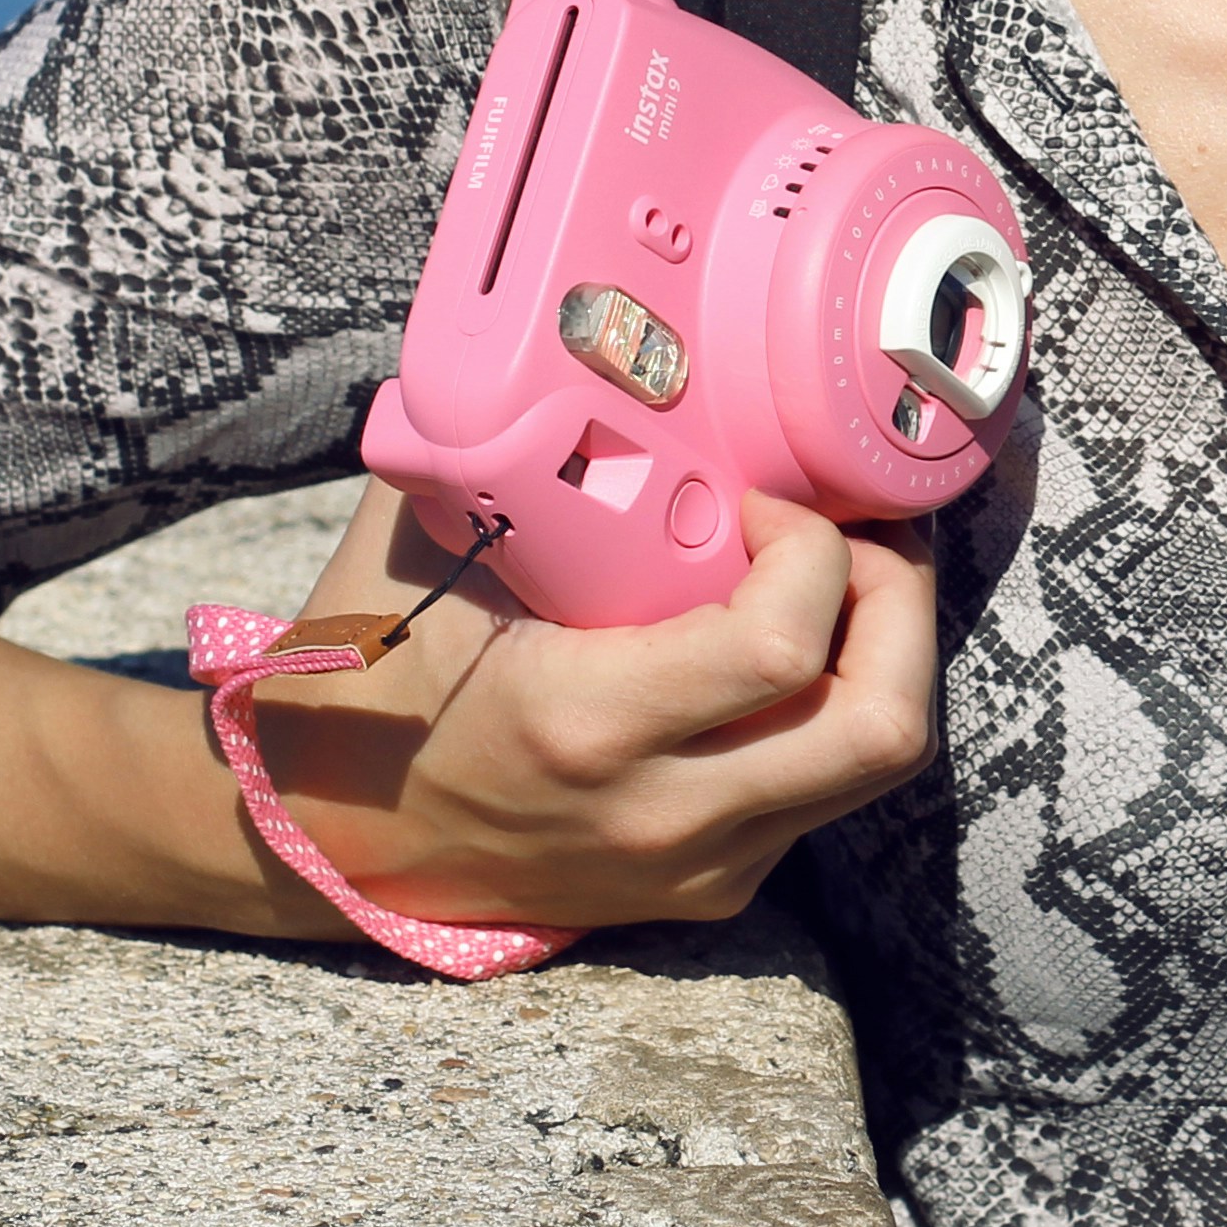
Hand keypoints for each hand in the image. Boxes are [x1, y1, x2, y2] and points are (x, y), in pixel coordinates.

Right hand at [242, 477, 938, 927]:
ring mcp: (695, 866)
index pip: (787, 644)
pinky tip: (788, 645)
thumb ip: (500, 445)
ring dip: (885, 653)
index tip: (764, 499)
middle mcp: (663, 814)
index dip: (815, 547)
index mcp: (591, 725)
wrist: (326, 836)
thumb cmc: (376, 671)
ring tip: (833, 579)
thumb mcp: (422, 545)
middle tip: (850, 535)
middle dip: (900, 602)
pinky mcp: (711, 889)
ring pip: (874, 762)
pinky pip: (827, 791)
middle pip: (883, 724)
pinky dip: (836, 703)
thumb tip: (575, 337)